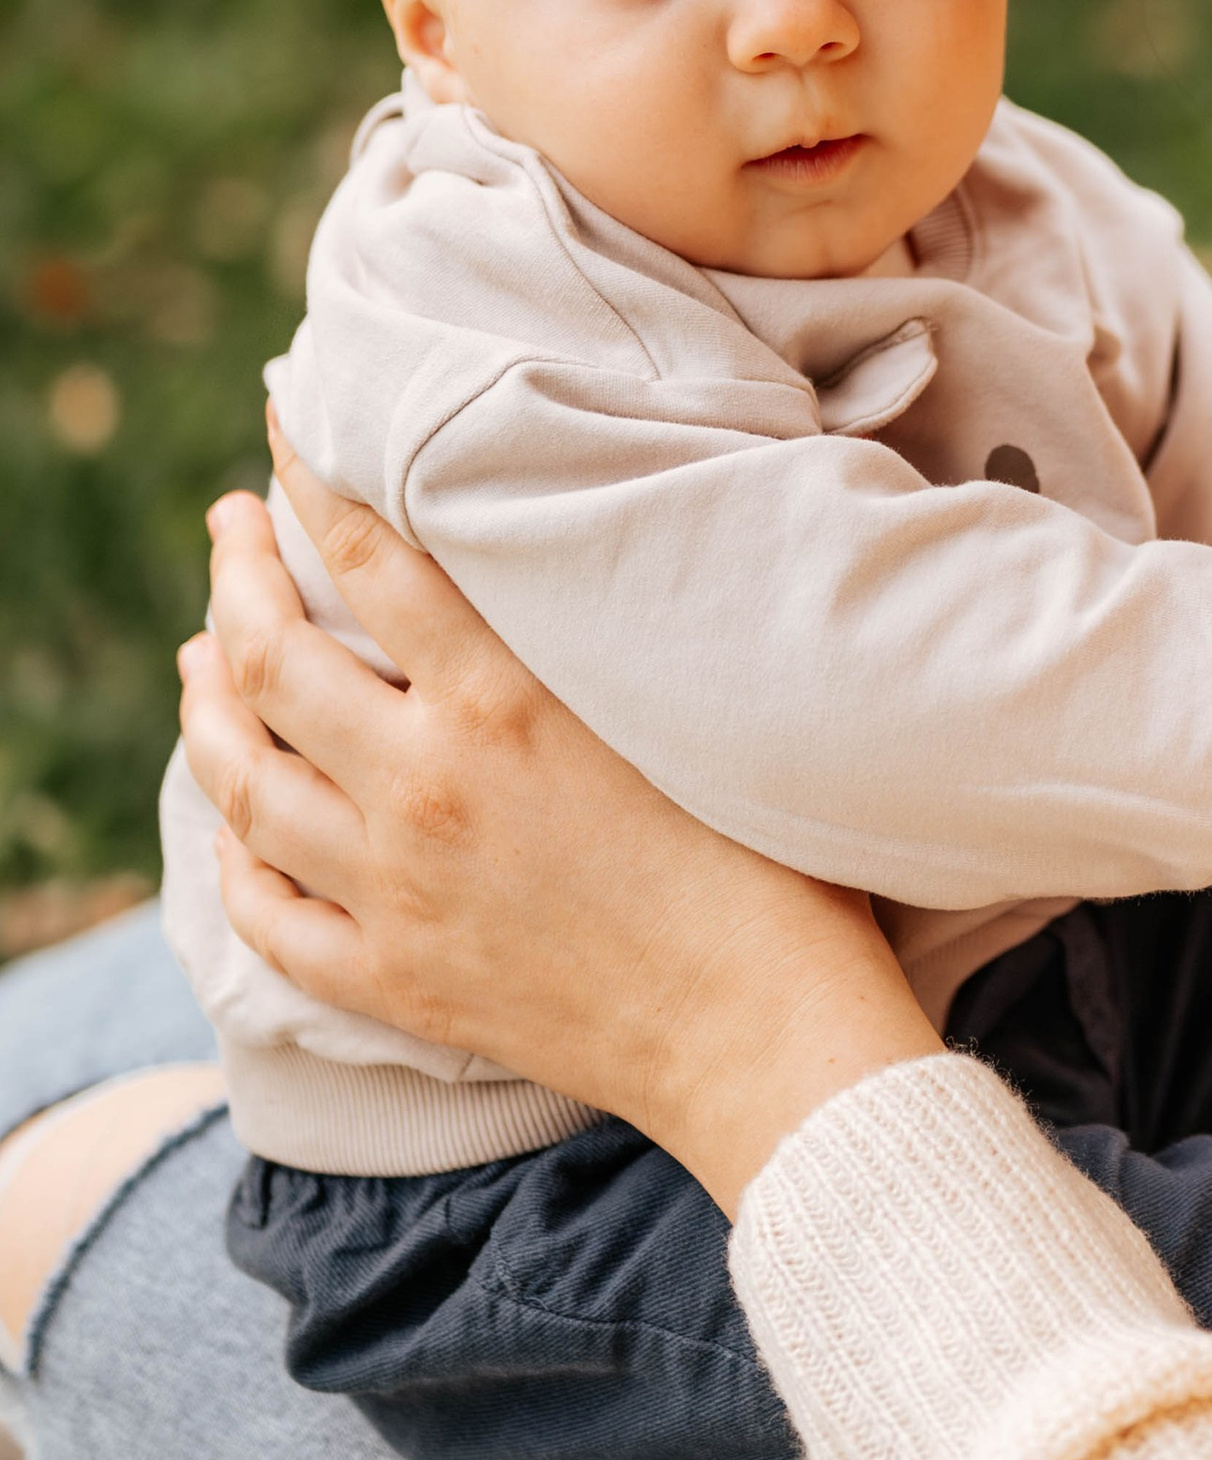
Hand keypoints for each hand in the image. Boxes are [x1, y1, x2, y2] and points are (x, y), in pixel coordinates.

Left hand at [179, 429, 943, 1213]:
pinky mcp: (393, 980)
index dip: (308, 477)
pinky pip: (266, 913)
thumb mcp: (680, 705)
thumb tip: (539, 549)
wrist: (760, 1030)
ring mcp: (393, 890)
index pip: (368, 555)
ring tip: (198, 657)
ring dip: (204, 705)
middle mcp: (423, 785)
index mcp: (502, 700)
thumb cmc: (766, 859)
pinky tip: (231, 827)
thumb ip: (590, 630)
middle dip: (231, 576)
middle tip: (225, 529)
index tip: (280, 429)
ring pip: (241, 781)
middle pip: (270, 657)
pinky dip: (231, 858)